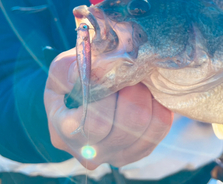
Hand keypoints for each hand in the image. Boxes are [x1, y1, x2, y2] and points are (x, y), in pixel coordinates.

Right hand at [44, 49, 172, 168]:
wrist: (79, 95)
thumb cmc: (69, 80)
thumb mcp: (63, 67)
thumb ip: (73, 69)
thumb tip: (95, 69)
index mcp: (64, 133)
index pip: (94, 124)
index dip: (108, 98)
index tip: (110, 76)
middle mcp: (90, 153)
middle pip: (124, 131)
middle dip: (133, 95)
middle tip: (130, 74)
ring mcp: (115, 156)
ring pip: (146, 131)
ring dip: (147, 100)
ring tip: (138, 83)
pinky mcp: (137, 152)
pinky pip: (159, 130)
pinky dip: (159, 108)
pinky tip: (148, 95)